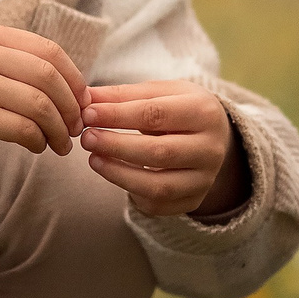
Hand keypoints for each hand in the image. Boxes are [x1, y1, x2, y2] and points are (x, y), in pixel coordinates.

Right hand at [0, 25, 87, 205]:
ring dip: (58, 128)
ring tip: (61, 144)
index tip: (83, 101)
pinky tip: (37, 148)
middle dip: (71, 105)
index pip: (49, 51)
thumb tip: (77, 89)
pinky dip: (39, 141)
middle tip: (76, 127)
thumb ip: (20, 66)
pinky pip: (24, 128)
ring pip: (40, 104)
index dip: (74, 78)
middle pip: (49, 75)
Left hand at [80, 81, 247, 217]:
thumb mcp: (159, 93)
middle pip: (159, 152)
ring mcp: (204, 178)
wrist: (212, 136)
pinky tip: (113, 173)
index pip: (156, 114)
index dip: (118, 115)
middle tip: (87, 137)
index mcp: (204, 112)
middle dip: (116, 145)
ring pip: (158, 186)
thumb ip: (123, 96)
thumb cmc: (178, 109)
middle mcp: (211, 149)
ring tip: (93, 159)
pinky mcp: (193, 200)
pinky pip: (157, 204)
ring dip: (119, 173)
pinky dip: (130, 191)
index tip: (89, 113)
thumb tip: (86, 99)